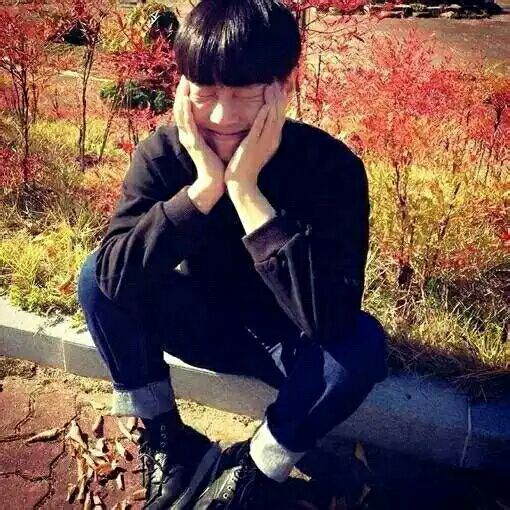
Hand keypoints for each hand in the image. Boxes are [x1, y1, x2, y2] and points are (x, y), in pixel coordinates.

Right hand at [173, 75, 225, 189]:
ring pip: (180, 113)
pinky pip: (186, 123)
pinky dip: (184, 110)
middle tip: (183, 75)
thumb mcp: (214, 142)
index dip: (185, 95)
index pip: (185, 110)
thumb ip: (213, 131)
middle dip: (181, 91)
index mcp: (191, 133)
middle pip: (179, 108)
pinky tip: (185, 99)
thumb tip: (222, 119)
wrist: (215, 181)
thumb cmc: (218, 163)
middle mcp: (186, 134)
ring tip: (183, 82)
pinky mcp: (192, 142)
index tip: (189, 81)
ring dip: (180, 96)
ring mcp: (188, 138)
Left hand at [224, 81, 286, 189]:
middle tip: (278, 80)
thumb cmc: (246, 166)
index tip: (279, 86)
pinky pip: (260, 129)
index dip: (280, 101)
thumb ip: (259, 134)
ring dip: (274, 102)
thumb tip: (260, 122)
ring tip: (273, 86)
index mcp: (273, 140)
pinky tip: (266, 105)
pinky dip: (264, 117)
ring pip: (273, 119)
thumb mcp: (256, 147)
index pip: (280, 116)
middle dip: (279, 97)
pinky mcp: (253, 146)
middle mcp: (272, 140)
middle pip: (279, 115)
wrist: (241, 184)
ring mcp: (263, 144)